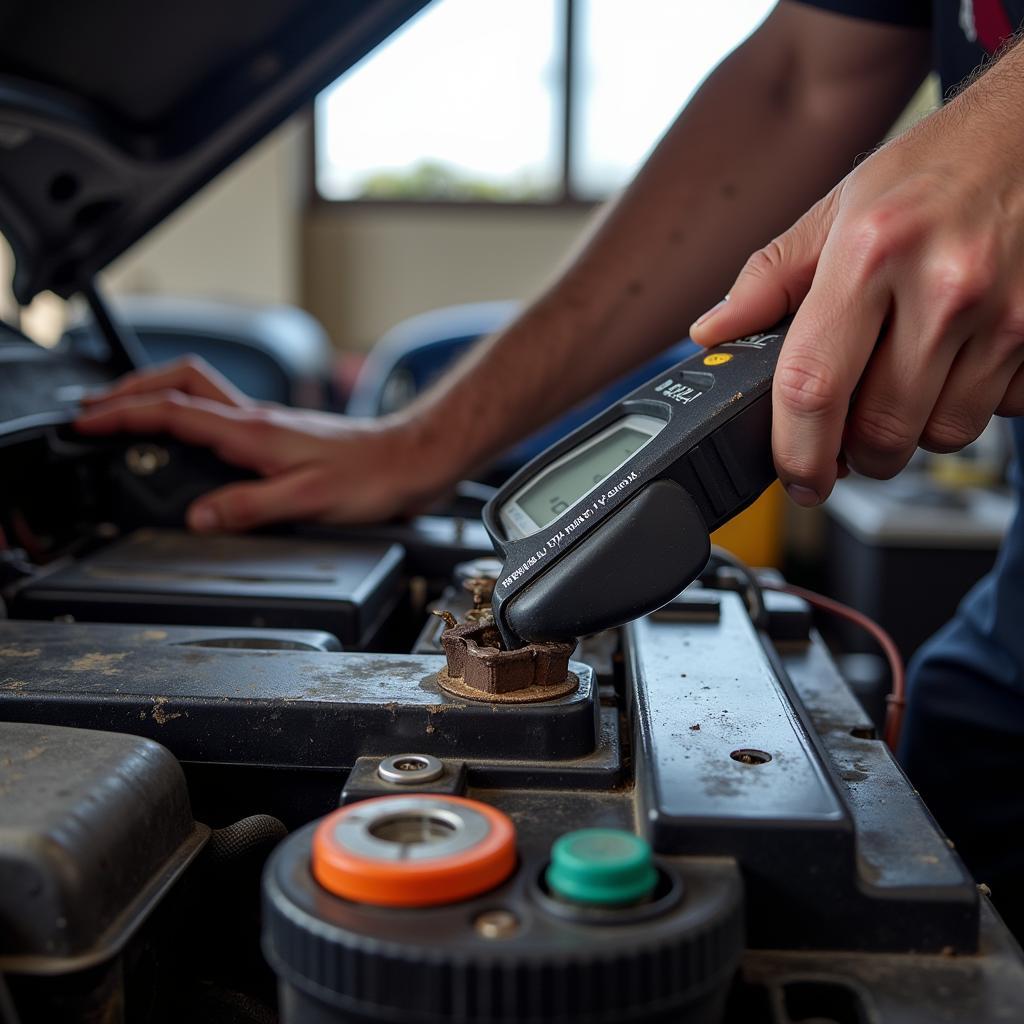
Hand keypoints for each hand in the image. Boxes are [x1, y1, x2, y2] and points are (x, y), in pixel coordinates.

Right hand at [76, 357, 452, 530]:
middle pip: (179, 381)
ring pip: (199, 392)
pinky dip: (189, 415)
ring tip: (126, 413)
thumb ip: (251, 506)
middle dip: (130, 389)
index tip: (86, 423)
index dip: (123, 415)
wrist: (412, 460)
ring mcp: (268, 424)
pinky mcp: (280, 436)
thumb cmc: (372, 477)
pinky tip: (189, 435)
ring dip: (157, 395)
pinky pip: (220, 414)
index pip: (172, 410)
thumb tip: (198, 517)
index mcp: (253, 431)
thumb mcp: (309, 500)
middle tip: (95, 407)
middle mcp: (256, 420)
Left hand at [690, 50, 1023, 505]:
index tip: (795, 476)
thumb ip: (771, 279)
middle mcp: (946, 285)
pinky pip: (1001, 410)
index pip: (813, 387)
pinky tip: (963, 357)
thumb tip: (714, 333)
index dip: (796, 451)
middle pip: (881, 432)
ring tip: (909, 377)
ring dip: (915, 428)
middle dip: (857, 451)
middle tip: (850, 427)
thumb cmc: (939, 165)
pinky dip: (973, 401)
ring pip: (943, 433)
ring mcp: (1009, 313)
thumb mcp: (840, 207)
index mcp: (871, 252)